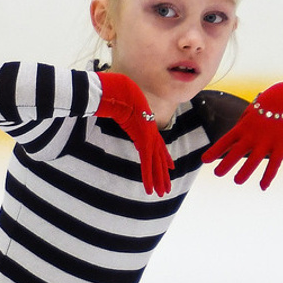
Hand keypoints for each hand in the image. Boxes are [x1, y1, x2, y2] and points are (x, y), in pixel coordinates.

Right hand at [96, 71, 172, 195]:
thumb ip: (118, 110)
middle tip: (167, 187)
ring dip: (159, 179)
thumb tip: (111, 108)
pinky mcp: (143, 140)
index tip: (170, 166)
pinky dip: (148, 177)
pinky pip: (147, 163)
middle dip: (163, 173)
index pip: (157, 145)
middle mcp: (150, 131)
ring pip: (156, 163)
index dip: (164, 157)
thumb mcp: (118, 104)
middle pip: (159, 156)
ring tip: (163, 193)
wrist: (116, 89)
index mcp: (144, 124)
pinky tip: (150, 189)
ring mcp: (148, 135)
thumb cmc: (113, 92)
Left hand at [204, 80, 282, 190]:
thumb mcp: (248, 114)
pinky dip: (268, 176)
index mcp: (243, 127)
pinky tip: (262, 186)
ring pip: (253, 161)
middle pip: (236, 152)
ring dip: (244, 172)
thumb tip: (231, 144)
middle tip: (217, 173)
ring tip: (237, 180)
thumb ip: (240, 129)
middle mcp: (253, 135)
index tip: (204, 160)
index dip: (215, 151)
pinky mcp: (281, 145)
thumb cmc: (264, 107)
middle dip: (225, 164)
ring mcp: (267, 141)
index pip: (225, 141)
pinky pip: (274, 164)